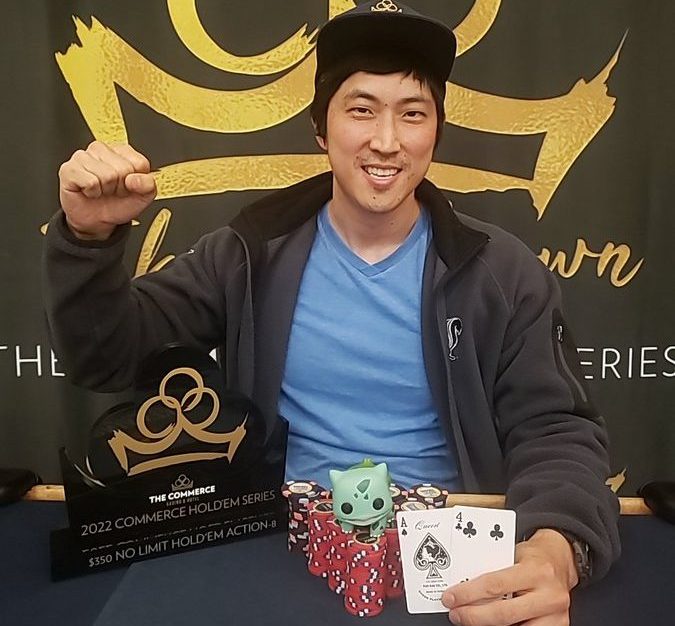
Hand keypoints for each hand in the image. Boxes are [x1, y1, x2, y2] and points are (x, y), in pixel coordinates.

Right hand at [58, 141, 156, 239]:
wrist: (97, 221)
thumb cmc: (118, 204)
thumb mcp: (143, 196)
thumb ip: (149, 185)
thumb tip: (136, 178)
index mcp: (122, 152)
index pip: (139, 163)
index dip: (136, 181)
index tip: (129, 186)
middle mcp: (102, 150)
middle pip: (123, 169)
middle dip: (121, 187)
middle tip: (113, 191)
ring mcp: (83, 157)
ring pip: (107, 175)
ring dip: (106, 190)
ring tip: (101, 191)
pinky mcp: (69, 168)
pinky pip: (90, 182)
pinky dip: (92, 192)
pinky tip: (89, 191)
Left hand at [441, 529, 577, 625]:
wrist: (560, 559)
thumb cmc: (533, 555)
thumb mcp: (513, 553)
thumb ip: (493, 569)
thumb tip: (462, 584)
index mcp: (535, 570)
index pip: (495, 585)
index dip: (468, 594)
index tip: (450, 598)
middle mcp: (549, 595)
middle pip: (503, 614)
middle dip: (473, 616)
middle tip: (455, 614)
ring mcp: (556, 614)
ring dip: (486, 625)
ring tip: (470, 619)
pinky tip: (490, 623)